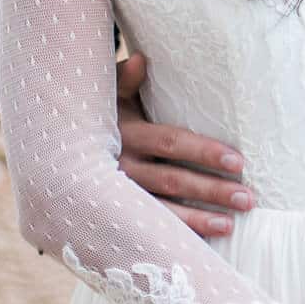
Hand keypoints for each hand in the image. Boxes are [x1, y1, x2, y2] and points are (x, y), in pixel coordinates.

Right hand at [115, 53, 252, 239]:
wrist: (56, 156)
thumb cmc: (98, 120)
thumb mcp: (108, 98)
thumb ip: (125, 80)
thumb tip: (142, 59)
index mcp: (127, 133)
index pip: (172, 142)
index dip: (204, 151)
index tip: (238, 162)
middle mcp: (122, 166)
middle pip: (174, 180)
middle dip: (212, 190)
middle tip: (248, 199)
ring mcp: (117, 195)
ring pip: (162, 211)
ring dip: (198, 220)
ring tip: (230, 225)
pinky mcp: (114, 217)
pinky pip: (147, 230)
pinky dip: (175, 237)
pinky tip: (201, 244)